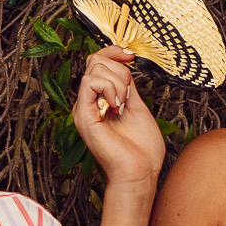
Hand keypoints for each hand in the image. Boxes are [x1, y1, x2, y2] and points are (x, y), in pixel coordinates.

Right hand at [73, 46, 166, 193]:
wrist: (140, 173)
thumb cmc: (142, 150)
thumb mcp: (137, 107)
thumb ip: (128, 87)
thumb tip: (124, 66)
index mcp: (100, 100)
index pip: (97, 62)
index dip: (114, 52)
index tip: (131, 57)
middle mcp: (89, 103)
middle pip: (95, 61)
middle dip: (119, 69)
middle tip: (129, 94)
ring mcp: (84, 109)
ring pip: (94, 68)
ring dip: (118, 82)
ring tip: (124, 104)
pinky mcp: (84, 115)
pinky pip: (90, 82)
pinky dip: (109, 88)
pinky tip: (117, 106)